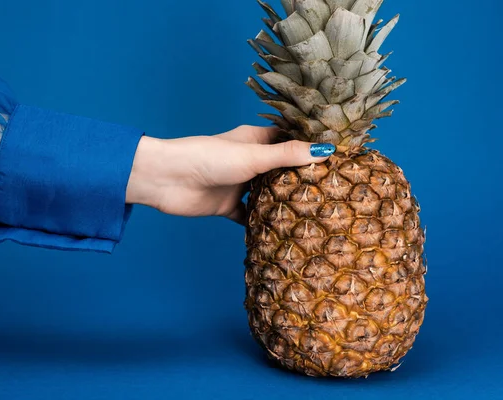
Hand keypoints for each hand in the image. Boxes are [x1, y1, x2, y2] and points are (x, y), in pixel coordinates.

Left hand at [126, 125, 334, 224]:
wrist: (166, 180)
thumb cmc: (207, 158)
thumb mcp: (253, 156)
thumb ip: (288, 155)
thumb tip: (326, 150)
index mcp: (254, 140)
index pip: (288, 139)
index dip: (309, 145)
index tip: (336, 155)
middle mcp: (248, 160)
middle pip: (280, 168)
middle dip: (301, 177)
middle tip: (333, 189)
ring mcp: (238, 184)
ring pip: (267, 193)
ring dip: (283, 201)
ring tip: (315, 211)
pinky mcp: (228, 205)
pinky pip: (249, 216)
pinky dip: (262, 223)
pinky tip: (281, 231)